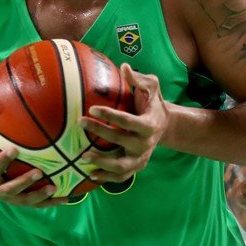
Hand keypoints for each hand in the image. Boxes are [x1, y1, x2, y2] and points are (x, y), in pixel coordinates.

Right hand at [0, 103, 69, 206]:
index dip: (3, 160)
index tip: (14, 149)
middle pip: (10, 189)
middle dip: (24, 182)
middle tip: (40, 172)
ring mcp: (10, 198)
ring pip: (25, 200)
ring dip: (40, 196)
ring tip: (55, 187)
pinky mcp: (20, 202)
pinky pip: (37, 204)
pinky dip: (51, 202)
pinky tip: (67, 198)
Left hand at [80, 64, 167, 182]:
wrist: (164, 126)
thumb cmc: (153, 103)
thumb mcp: (151, 87)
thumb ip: (138, 79)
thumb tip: (123, 67)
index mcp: (150, 124)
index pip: (128, 121)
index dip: (110, 115)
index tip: (92, 108)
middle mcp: (146, 143)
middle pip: (121, 141)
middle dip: (100, 132)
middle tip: (81, 123)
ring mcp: (142, 157)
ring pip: (121, 165)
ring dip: (102, 162)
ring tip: (84, 156)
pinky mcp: (137, 167)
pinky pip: (121, 177)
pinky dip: (107, 178)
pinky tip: (91, 174)